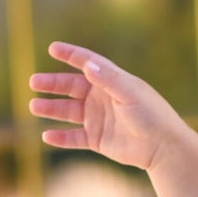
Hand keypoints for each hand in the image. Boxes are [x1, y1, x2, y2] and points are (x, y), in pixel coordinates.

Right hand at [28, 43, 179, 170]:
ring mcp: (99, 119)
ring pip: (68, 112)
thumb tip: (87, 65)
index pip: (88, 63)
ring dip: (51, 109)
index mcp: (112, 82)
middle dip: (52, 84)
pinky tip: (47, 136)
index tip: (53, 48)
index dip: (71, 55)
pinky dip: (61, 138)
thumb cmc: (152, 116)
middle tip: (34, 82)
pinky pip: (74, 138)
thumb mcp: (130, 93)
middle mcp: (102, 98)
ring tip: (34, 106)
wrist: (163, 148)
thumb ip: (108, 79)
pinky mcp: (98, 140)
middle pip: (71, 87)